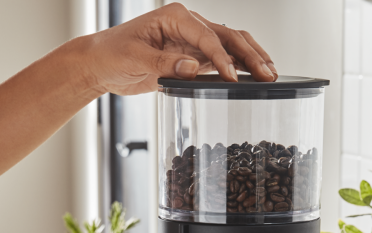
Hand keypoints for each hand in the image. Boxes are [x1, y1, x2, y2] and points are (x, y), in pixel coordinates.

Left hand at [84, 2, 276, 95]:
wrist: (101, 65)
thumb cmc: (112, 53)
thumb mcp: (135, 57)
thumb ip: (165, 63)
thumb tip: (193, 68)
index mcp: (176, 17)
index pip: (208, 37)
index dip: (222, 58)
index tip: (233, 76)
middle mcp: (189, 26)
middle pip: (229, 37)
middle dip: (250, 55)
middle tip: (267, 72)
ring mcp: (193, 42)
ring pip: (231, 46)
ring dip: (250, 59)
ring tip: (270, 73)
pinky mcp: (193, 58)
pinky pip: (221, 60)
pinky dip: (238, 68)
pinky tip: (251, 76)